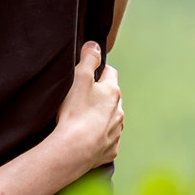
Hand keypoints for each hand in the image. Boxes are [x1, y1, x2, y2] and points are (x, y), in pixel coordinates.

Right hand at [52, 42, 122, 171]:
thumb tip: (95, 45)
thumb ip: (89, 59)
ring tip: (83, 119)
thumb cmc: (75, 112)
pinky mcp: (111, 149)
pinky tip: (86, 138)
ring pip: (111, 118)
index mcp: (113, 92)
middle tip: (82, 97)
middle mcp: (119, 111)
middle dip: (101, 95)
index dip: (99, 70)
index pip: (110, 72)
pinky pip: (107, 139)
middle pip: (112, 97)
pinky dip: (99, 136)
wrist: (76, 149)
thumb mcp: (79, 78)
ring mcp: (117, 132)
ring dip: (101, 116)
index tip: (88, 73)